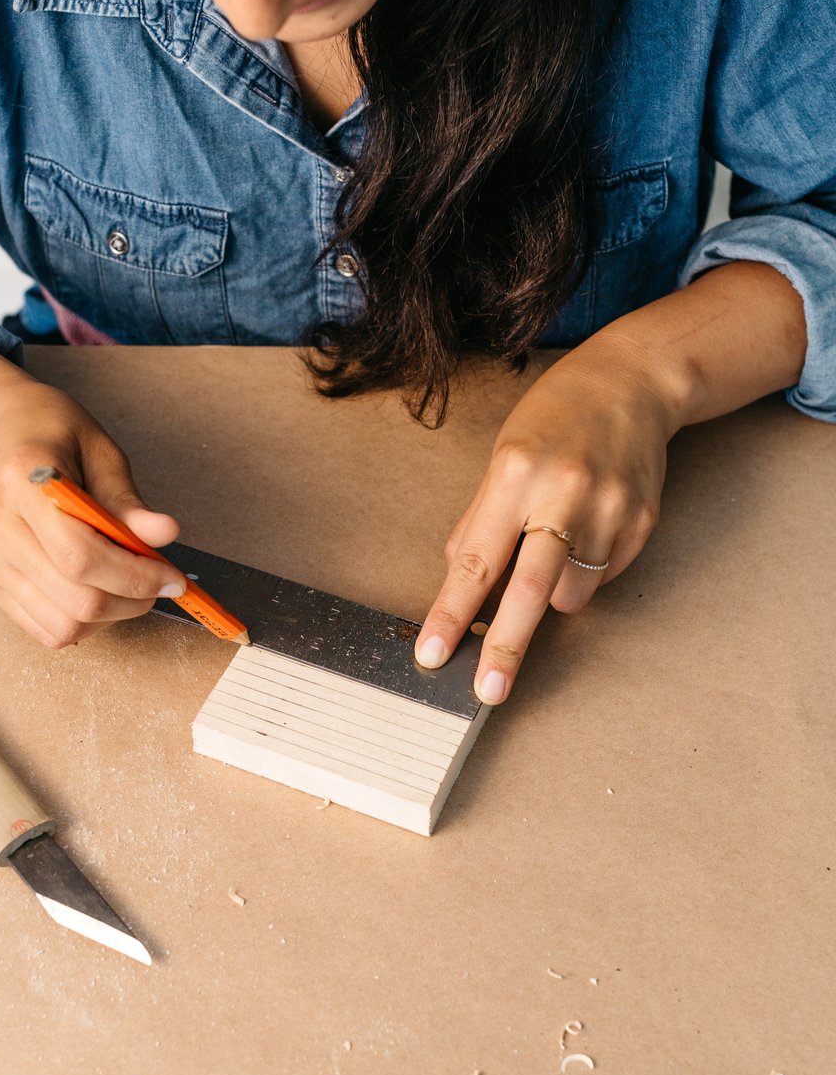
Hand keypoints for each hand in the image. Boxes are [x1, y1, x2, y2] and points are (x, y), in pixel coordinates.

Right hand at [0, 379, 187, 647]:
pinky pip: (46, 629)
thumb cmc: (50, 434)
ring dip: (112, 617)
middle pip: (75, 599)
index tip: (173, 577)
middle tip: (162, 582)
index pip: (80, 556)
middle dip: (133, 600)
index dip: (135, 576)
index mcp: (21, 482)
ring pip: (63, 626)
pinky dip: (85, 623)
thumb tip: (166, 534)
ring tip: (129, 584)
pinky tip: (101, 591)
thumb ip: (128, 501)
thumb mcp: (100, 451)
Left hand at [414, 338, 677, 703]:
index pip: (475, 560)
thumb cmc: (555, 419)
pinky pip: (604, 577)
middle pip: (529, 589)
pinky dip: (588, 569)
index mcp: (516, 474)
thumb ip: (480, 521)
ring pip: (571, 595)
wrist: (632, 382)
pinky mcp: (642, 523)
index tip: (432, 654)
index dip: (451, 614)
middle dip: (506, 646)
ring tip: (557, 541)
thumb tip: (458, 584)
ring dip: (553, 592)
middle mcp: (565, 492)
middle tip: (489, 691)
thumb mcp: (502, 457)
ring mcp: (611, 509)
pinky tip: (589, 527)